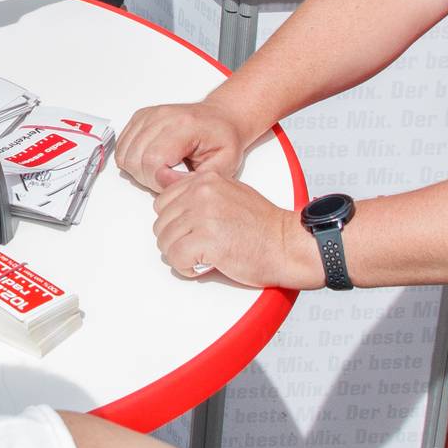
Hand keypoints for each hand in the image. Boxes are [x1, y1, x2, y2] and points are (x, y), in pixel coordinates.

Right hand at [115, 100, 250, 190]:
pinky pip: (121, 146)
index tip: (178, 182)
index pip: (152, 160)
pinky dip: (132, 160)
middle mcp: (162, 116)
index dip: (160, 180)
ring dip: (139, 171)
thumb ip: (195, 179)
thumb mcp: (223, 164)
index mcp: (184, 125)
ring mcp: (148, 116)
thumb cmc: (223, 139)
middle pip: (135, 159)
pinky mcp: (140, 118)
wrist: (222, 117)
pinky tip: (152, 161)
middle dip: (149, 179)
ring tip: (162, 170)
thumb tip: (167, 185)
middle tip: (170, 178)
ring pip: (124, 154)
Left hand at [150, 169, 315, 287]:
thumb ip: (201, 195)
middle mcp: (201, 193)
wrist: (287, 245)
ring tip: (204, 256)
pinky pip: (175, 258)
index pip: (163, 201)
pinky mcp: (206, 239)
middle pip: (161, 223)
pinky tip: (205, 264)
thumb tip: (174, 204)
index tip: (192, 232)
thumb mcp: (230, 194)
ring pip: (165, 242)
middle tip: (199, 248)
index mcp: (205, 180)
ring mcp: (203, 215)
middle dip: (177, 240)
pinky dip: (186, 268)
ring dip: (181, 255)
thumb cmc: (263, 226)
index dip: (175, 222)